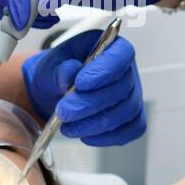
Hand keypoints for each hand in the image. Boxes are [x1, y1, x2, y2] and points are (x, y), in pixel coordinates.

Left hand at [22, 29, 144, 145]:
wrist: (55, 92)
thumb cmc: (58, 72)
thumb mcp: (51, 64)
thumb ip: (60, 68)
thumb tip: (71, 74)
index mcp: (112, 47)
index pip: (121, 55)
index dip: (104, 71)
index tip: (80, 83)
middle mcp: (127, 71)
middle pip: (121, 88)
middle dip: (90, 104)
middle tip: (64, 112)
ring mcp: (133, 96)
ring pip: (125, 113)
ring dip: (95, 124)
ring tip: (68, 126)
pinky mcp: (131, 118)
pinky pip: (129, 131)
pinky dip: (107, 137)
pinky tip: (85, 135)